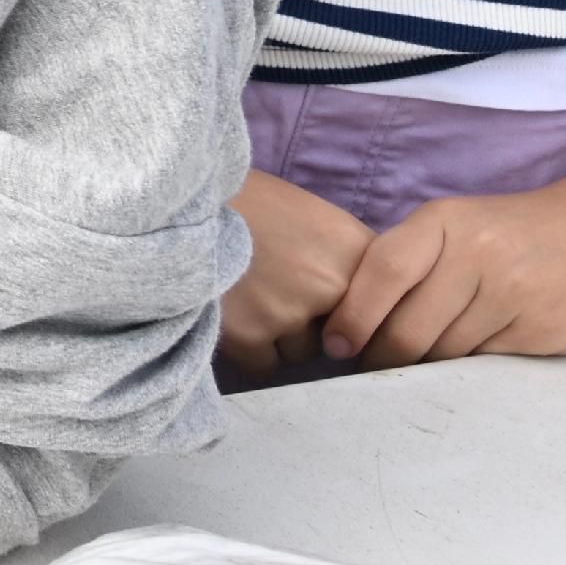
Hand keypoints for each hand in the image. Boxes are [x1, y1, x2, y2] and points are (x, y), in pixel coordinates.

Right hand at [223, 168, 375, 381]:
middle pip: (345, 336)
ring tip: (250, 298)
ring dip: (281, 337)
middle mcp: (332, 284)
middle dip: (319, 326)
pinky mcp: (249, 334)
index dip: (361, 315)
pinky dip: (251, 349)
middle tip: (283, 295)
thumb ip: (350, 261)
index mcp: (357, 250)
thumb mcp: (316, 218)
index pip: (386, 309)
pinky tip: (233, 314)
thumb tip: (370, 308)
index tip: (339, 311)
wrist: (179, 198)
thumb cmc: (249, 202)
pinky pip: (266, 366)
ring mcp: (290, 312)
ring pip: (302, 353)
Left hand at [323, 164, 565, 367]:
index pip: (384, 270)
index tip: (336, 345)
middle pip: (409, 326)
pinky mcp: (539, 330)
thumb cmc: (501, 235)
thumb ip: (402, 260)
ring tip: (408, 367)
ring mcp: (512, 294)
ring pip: (443, 352)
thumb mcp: (449, 227)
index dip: (354, 314)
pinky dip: (461, 369)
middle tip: (366, 368)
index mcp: (443, 222)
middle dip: (380, 356)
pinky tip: (457, 363)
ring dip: (420, 367)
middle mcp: (477, 255)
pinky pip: (481, 363)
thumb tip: (346, 319)